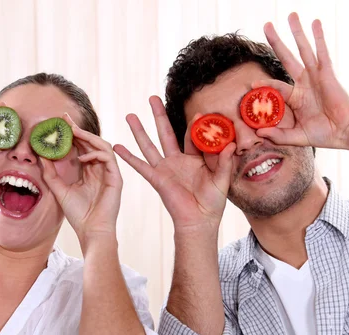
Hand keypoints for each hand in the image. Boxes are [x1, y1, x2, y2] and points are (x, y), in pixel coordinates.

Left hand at [40, 114, 122, 244]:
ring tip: (73, 132)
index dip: (72, 134)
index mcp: (89, 171)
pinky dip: (95, 153)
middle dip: (79, 129)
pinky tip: (82, 157)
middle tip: (65, 119)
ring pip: (102, 145)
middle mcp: (99, 169)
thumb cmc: (78, 214)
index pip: (81, 147)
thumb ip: (51, 173)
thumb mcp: (59, 189)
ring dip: (88, 136)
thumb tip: (40, 156)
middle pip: (91, 142)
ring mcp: (109, 173)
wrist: (90, 230)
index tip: (59, 123)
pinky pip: (108, 157)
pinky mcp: (116, 178)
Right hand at [114, 96, 234, 232]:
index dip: (196, 125)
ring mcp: (165, 168)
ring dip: (139, 130)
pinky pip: (140, 166)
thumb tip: (231, 143)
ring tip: (130, 115)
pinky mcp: (157, 179)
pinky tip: (117, 146)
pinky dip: (128, 157)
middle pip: (166, 132)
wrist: (200, 221)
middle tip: (152, 97)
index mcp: (194, 158)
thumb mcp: (222, 180)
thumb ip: (225, 162)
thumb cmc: (212, 202)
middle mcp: (177, 160)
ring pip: (150, 144)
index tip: (201, 113)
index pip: (193, 136)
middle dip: (158, 115)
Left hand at [254, 13, 348, 150]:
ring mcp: (315, 76)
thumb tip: (259, 133)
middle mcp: (304, 82)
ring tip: (291, 15)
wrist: (344, 132)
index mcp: (296, 97)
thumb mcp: (296, 137)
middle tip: (266, 25)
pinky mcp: (327, 73)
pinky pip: (321, 52)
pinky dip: (318, 37)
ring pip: (303, 49)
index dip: (264, 85)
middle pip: (286, 57)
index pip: (275, 86)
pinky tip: (315, 23)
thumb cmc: (324, 134)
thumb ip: (278, 135)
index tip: (251, 84)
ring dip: (297, 32)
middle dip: (276, 42)